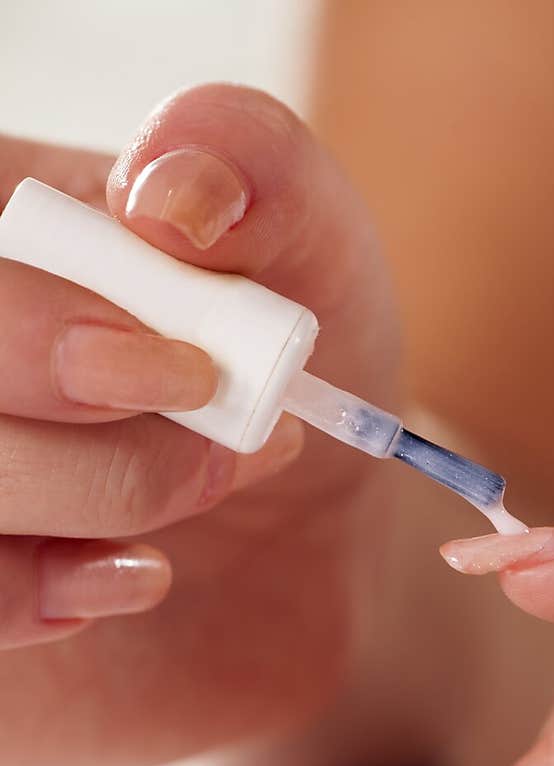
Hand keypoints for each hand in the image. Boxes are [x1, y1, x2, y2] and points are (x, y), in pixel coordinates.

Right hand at [0, 85, 398, 765]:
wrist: (303, 548)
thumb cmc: (286, 380)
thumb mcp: (309, 252)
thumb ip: (254, 169)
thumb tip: (173, 188)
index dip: (32, 317)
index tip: (174, 359)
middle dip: (63, 381)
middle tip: (205, 402)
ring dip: (91, 487)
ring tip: (208, 483)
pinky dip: (33, 594)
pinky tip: (132, 577)